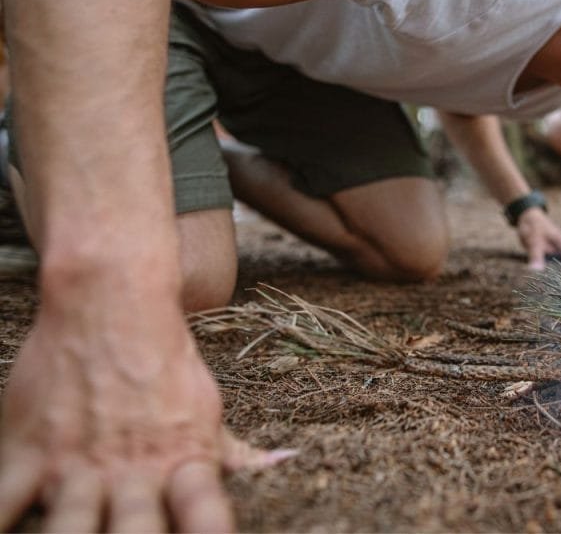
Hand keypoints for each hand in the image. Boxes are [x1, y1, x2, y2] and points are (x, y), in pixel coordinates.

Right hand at [0, 310, 288, 531]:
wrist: (111, 304)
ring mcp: (76, 463)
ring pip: (69, 530)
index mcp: (184, 461)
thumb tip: (279, 463)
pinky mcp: (28, 450)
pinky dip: (3, 521)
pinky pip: (2, 503)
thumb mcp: (205, 406)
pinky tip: (11, 530)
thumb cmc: (164, 358)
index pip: (206, 516)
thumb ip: (231, 451)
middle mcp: (132, 470)